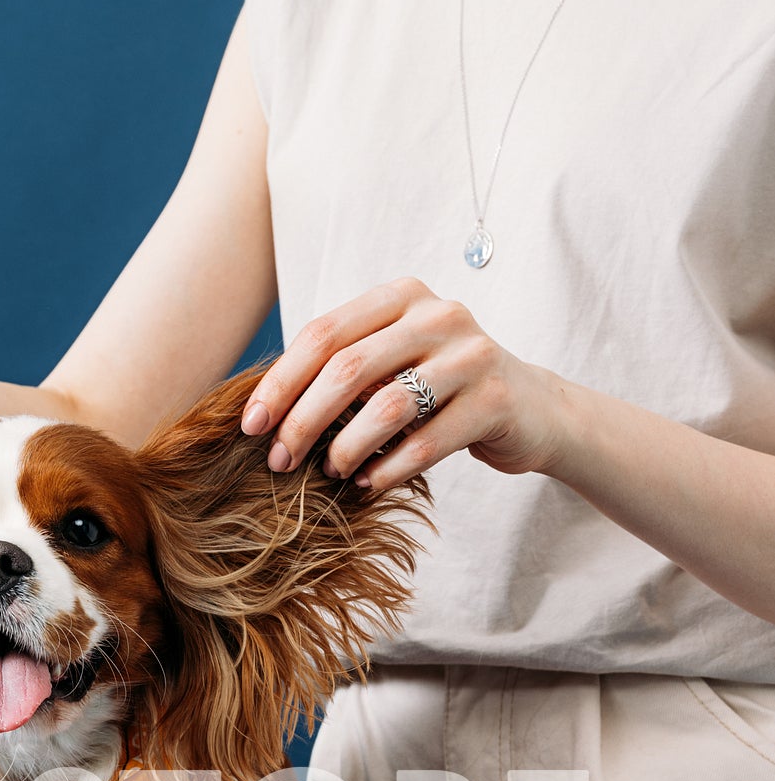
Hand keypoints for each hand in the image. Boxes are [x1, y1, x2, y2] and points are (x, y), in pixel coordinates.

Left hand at [239, 276, 566, 492]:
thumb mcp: (392, 363)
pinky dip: (389, 469)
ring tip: (330, 473)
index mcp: (401, 296)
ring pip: (387, 405)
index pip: (323, 334)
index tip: (250, 426)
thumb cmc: (440, 391)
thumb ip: (343, 369)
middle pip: (347, 368)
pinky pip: (428, 442)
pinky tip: (368, 484)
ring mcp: (472, 354)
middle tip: (280, 462)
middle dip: (303, 421)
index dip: (280, 382)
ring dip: (346, 448)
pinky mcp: (496, 399)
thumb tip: (261, 411)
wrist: (531, 409)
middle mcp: (439, 314)